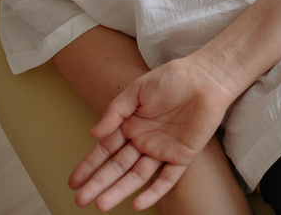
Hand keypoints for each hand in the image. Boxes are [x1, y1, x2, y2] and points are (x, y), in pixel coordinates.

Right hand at [69, 54, 238, 211]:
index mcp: (131, 124)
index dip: (89, 165)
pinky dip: (154, 192)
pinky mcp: (183, 156)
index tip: (73, 181)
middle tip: (81, 200)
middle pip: (118, 166)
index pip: (106, 149)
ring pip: (138, 176)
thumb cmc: (173, 78)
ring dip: (120, 190)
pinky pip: (167, 178)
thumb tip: (93, 134)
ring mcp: (163, 150)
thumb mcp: (137, 90)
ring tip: (101, 204)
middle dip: (99, 183)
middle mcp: (144, 140)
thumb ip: (115, 112)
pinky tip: (138, 203)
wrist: (207, 78)